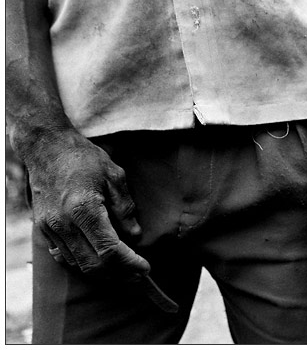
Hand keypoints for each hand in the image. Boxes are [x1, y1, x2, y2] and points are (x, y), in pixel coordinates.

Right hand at [26, 129, 149, 279]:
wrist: (47, 148)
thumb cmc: (84, 158)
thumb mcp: (114, 176)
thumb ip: (125, 208)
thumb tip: (135, 236)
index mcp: (83, 209)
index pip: (109, 250)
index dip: (130, 263)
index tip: (146, 267)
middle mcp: (63, 224)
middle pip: (93, 265)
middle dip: (119, 274)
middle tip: (139, 275)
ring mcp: (50, 228)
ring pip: (78, 265)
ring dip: (103, 272)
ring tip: (124, 270)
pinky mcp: (43, 229)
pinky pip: (64, 257)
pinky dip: (84, 263)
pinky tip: (100, 260)